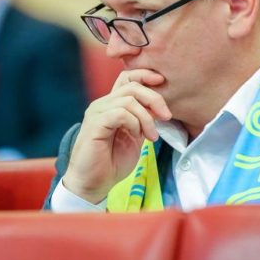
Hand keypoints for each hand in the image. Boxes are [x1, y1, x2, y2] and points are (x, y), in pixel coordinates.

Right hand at [62, 69, 171, 203]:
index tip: (162, 82)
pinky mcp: (95, 124)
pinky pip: (121, 113)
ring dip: (146, 118)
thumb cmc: (112, 163)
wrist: (93, 184)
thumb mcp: (135, 137)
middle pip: (132, 86)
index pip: (127, 77)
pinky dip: (135, 124)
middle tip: (167, 117)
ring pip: (129, 99)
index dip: (145, 75)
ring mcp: (97, 112)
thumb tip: (159, 108)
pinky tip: (137, 137)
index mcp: (111, 105)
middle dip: (155, 98)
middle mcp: (102, 104)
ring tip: (151, 136)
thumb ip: (143, 120)